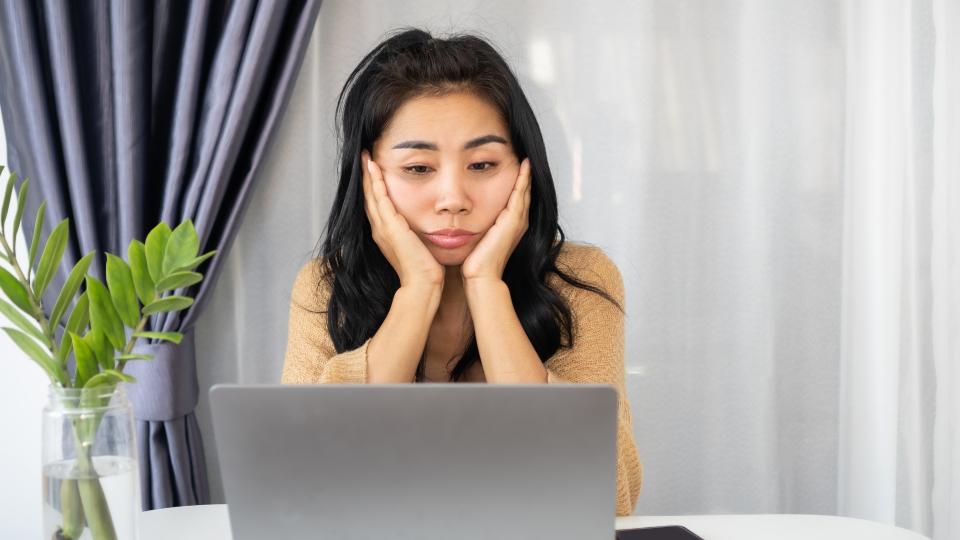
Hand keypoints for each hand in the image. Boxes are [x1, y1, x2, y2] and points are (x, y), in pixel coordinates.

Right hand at [361, 150, 444, 287]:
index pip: (375, 204)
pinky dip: (376, 182)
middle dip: (366, 176)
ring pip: (371, 194)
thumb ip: (414, 233)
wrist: (423, 284)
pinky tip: (375, 168)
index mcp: (385, 233)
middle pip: (368, 196)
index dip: (372, 186)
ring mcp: (383, 227)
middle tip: (363, 156)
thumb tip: (423, 224)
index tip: (372, 169)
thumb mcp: (417, 244)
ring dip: (368, 174)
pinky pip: (380, 198)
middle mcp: (380, 229)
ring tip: (365, 156)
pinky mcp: (390, 226)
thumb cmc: (424, 268)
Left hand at [461, 157, 530, 281]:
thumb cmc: (476, 262)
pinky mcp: (513, 221)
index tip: (515, 167)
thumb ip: (479, 226)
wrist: (481, 276)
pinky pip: (520, 194)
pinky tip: (524, 166)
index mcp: (510, 226)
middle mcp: (518, 222)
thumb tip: (465, 217)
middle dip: (524, 176)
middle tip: (525, 158)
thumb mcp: (478, 237)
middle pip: (523, 192)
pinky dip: (523, 179)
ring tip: (526, 158)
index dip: (517, 183)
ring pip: (524, 191)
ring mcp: (518, 221)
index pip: (516, 199)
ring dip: (526, 174)